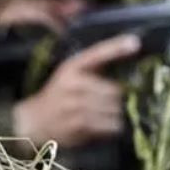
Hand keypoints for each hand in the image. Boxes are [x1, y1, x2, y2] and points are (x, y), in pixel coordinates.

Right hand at [11, 33, 140, 148]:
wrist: (34, 122)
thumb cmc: (58, 97)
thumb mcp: (69, 75)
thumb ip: (94, 68)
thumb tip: (126, 56)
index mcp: (71, 68)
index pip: (97, 53)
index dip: (116, 47)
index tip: (135, 42)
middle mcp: (73, 84)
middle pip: (114, 90)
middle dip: (117, 98)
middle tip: (108, 103)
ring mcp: (75, 106)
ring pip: (114, 108)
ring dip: (115, 114)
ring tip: (102, 115)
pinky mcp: (79, 125)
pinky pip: (109, 125)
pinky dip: (111, 127)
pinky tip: (101, 126)